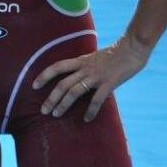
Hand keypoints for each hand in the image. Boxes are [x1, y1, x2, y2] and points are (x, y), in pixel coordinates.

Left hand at [32, 35, 150, 121]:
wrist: (132, 48)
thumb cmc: (114, 54)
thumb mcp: (94, 57)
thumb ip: (85, 66)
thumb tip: (77, 77)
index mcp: (80, 61)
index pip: (57, 67)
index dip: (44, 76)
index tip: (34, 86)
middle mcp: (85, 68)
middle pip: (62, 84)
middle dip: (51, 98)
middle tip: (43, 110)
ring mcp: (96, 76)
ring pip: (74, 92)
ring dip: (64, 104)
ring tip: (56, 115)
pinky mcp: (109, 83)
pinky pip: (97, 99)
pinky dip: (90, 110)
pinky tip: (86, 119)